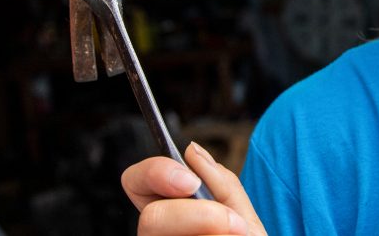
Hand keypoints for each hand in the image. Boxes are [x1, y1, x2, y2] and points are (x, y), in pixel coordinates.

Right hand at [122, 142, 267, 234]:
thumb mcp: (243, 217)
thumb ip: (220, 184)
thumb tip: (191, 151)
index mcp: (169, 214)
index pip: (136, 182)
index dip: (154, 172)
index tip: (190, 180)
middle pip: (150, 218)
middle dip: (197, 215)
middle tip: (234, 225)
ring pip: (163, 235)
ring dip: (215, 235)